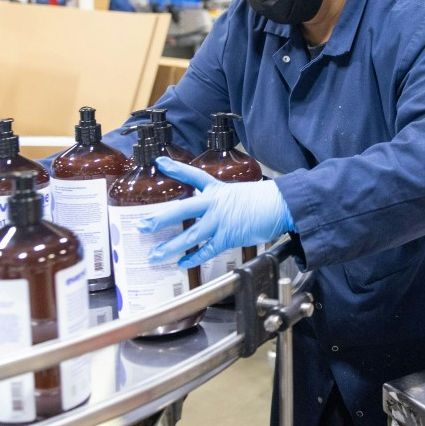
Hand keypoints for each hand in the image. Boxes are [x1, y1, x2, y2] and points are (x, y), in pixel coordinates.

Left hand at [142, 158, 294, 268]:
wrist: (282, 205)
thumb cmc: (264, 199)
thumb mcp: (240, 193)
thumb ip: (224, 201)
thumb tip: (215, 210)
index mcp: (217, 190)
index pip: (193, 176)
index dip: (175, 168)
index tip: (159, 162)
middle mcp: (214, 204)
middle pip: (181, 210)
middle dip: (159, 219)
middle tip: (141, 226)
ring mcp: (220, 221)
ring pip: (189, 235)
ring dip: (170, 247)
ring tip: (154, 255)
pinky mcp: (228, 236)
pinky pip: (206, 250)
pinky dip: (193, 258)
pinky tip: (181, 263)